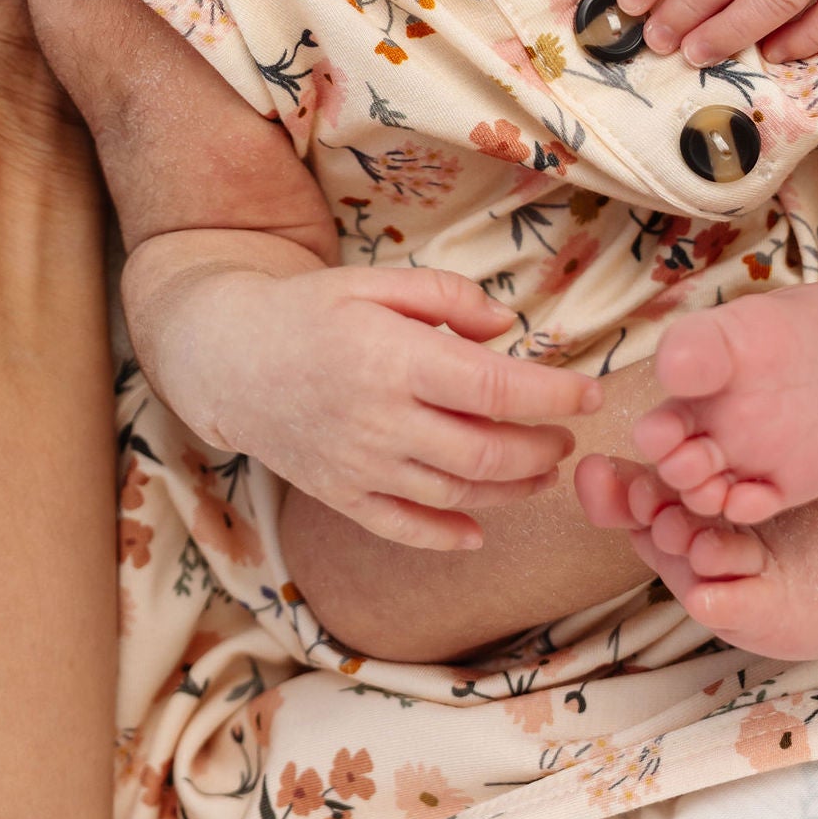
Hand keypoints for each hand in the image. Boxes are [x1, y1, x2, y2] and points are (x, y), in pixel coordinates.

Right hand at [156, 259, 604, 551]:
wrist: (226, 358)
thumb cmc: (309, 312)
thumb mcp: (376, 282)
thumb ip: (447, 297)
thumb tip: (505, 328)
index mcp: (395, 360)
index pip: (497, 391)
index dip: (555, 398)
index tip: (591, 394)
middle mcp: (382, 421)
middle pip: (489, 454)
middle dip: (543, 449)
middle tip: (566, 436)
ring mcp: (362, 467)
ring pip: (458, 496)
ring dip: (513, 490)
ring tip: (539, 470)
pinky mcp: (342, 497)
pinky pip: (406, 529)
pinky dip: (450, 536)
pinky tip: (480, 531)